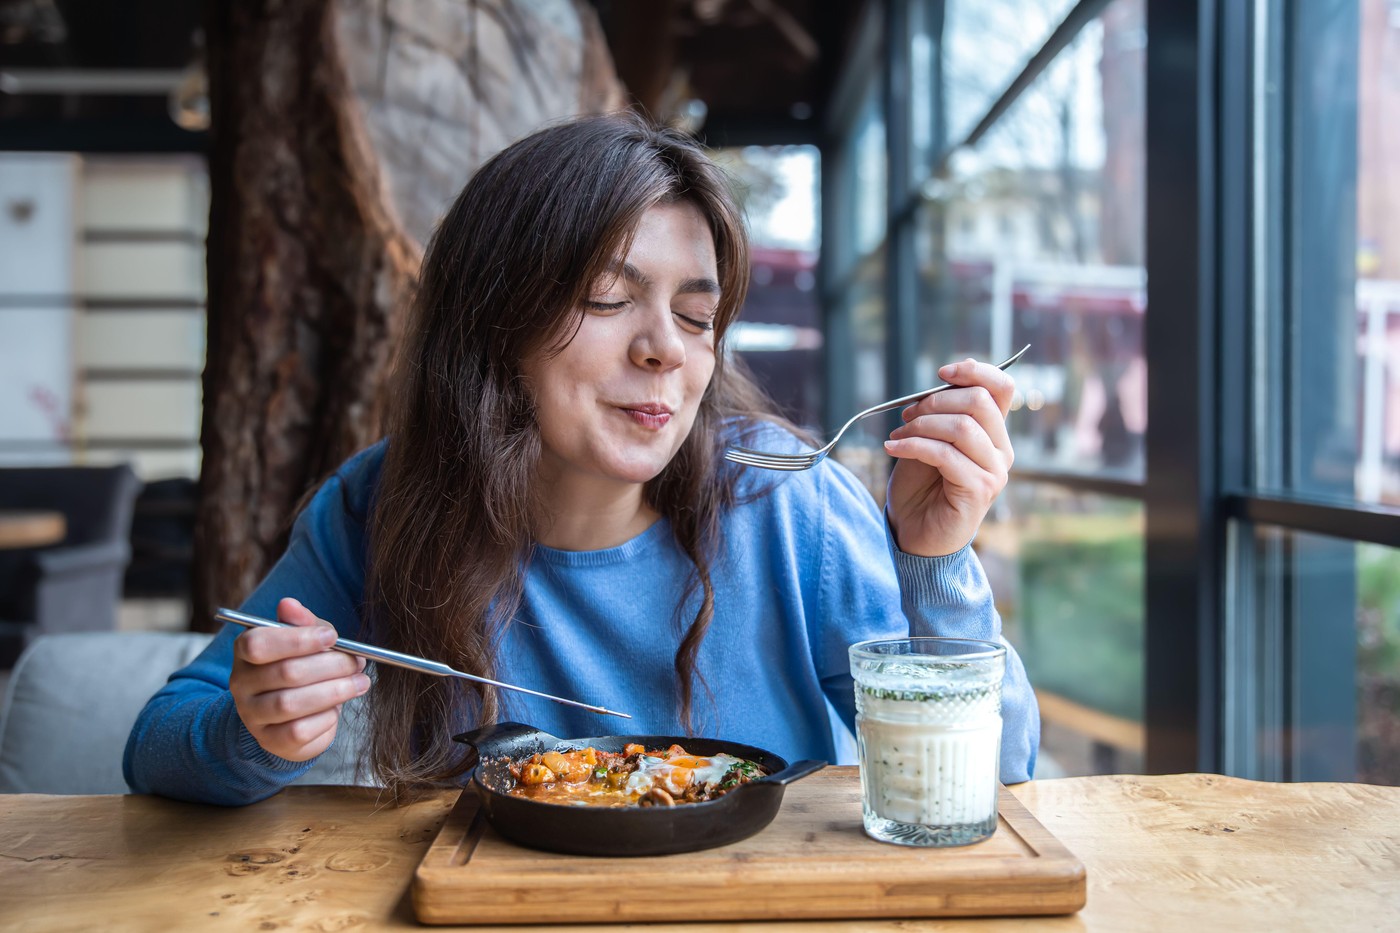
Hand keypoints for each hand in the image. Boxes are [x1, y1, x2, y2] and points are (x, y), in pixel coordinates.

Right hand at [230, 597, 369, 761]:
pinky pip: (298, 731)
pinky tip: (338, 709)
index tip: (332, 637)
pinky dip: (325, 718)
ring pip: (291, 704)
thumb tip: (288, 604)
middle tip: (357, 662)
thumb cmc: (300, 667)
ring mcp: (252, 715)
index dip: (298, 639)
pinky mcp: (269, 740)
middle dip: (331, 666)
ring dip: (334, 691)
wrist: (289, 716)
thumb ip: (302, 623)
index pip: (258, 643)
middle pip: (285, 672)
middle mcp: (241, 684)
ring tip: (360, 683)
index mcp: (245, 652)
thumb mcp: (304, 640)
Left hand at [883, 357, 1015, 556]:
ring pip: (962, 427)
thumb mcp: (927, 440)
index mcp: (992, 433)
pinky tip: (892, 448)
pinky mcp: (979, 490)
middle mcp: (1001, 450)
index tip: (942, 372)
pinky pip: (946, 455)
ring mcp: (993, 471)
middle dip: (936, 400)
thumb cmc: (920, 487)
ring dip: (921, 425)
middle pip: (980, 402)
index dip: (974, 372)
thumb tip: (939, 383)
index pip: (1002, 388)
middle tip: (907, 415)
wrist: (914, 532)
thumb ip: (939, 414)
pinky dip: (914, 446)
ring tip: (898, 436)